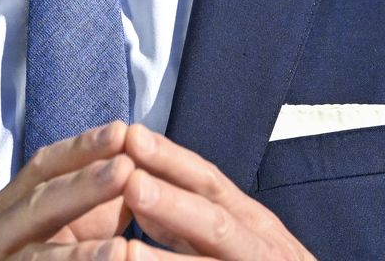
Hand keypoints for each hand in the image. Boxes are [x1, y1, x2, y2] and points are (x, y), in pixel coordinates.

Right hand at [0, 121, 138, 260]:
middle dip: (84, 186)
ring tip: (121, 250)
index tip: (122, 131)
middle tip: (127, 169)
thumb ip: (76, 215)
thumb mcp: (26, 234)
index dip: (82, 149)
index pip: (43, 169)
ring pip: (34, 258)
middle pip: (39, 204)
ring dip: (79, 256)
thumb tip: (131, 190)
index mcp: (5, 210)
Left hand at [118, 124, 313, 260]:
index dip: (170, 159)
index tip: (131, 135)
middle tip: (129, 182)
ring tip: (125, 251)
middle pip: (213, 218)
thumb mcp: (228, 239)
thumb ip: (181, 222)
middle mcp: (259, 245)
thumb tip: (132, 190)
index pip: (207, 181)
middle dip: (171, 200)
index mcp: (247, 220)